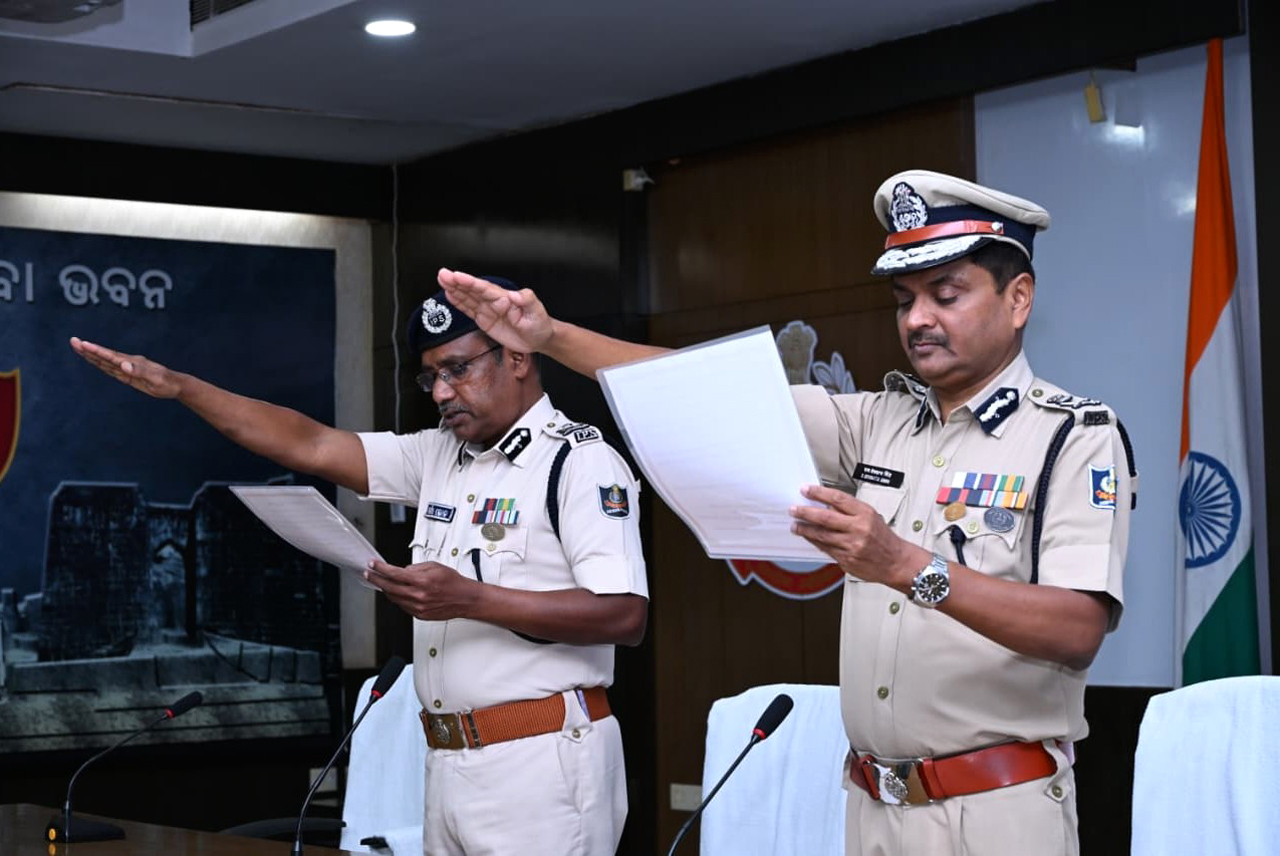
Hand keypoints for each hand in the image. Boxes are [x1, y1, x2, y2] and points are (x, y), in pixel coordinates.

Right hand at [69, 337, 182, 398]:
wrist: (176, 384)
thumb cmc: (167, 382)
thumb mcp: (154, 378)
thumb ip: (139, 372)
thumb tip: (123, 365)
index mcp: (132, 362)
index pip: (110, 356)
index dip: (96, 351)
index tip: (82, 344)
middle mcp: (127, 363)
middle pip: (104, 356)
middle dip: (88, 350)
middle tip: (73, 341)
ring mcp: (127, 368)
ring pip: (105, 362)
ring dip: (91, 355)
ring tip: (78, 347)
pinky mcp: (128, 375)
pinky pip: (111, 369)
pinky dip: (101, 364)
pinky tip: (94, 360)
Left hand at [364, 558, 479, 621]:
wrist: (465, 599)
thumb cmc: (453, 583)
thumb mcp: (434, 566)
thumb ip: (416, 567)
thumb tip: (402, 570)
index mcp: (422, 581)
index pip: (394, 574)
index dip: (380, 568)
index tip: (373, 565)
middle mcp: (418, 595)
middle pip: (389, 587)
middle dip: (377, 579)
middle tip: (369, 574)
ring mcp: (418, 607)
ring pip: (394, 598)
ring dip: (386, 590)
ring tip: (381, 583)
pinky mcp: (419, 615)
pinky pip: (402, 606)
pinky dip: (397, 598)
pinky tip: (396, 593)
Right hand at [438, 268, 554, 352]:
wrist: (539, 338)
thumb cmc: (540, 323)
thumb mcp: (537, 312)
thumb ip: (527, 300)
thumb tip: (515, 294)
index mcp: (505, 298)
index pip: (485, 289)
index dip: (470, 282)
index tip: (457, 276)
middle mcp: (494, 301)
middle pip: (473, 290)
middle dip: (457, 282)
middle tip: (443, 274)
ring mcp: (488, 310)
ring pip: (468, 298)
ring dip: (454, 290)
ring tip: (442, 280)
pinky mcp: (485, 320)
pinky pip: (469, 310)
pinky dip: (459, 303)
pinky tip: (449, 295)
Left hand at [789, 485, 927, 590]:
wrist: (896, 562)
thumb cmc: (884, 538)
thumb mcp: (871, 517)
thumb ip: (849, 512)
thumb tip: (825, 505)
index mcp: (865, 514)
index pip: (838, 499)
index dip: (819, 493)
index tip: (806, 490)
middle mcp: (858, 529)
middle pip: (825, 518)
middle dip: (805, 512)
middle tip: (794, 509)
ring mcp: (852, 546)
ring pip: (822, 535)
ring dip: (805, 529)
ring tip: (795, 525)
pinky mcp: (846, 560)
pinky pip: (825, 549)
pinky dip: (815, 542)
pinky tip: (808, 537)